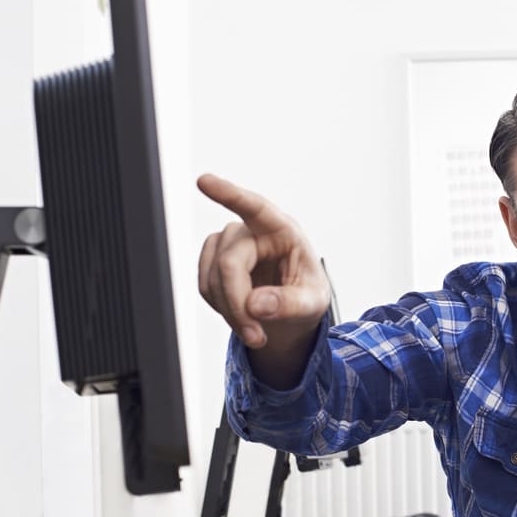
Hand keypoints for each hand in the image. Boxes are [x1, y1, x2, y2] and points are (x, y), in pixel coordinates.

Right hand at [197, 173, 330, 385]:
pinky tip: (240, 312)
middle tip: (255, 335)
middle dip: (237, 305)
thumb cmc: (307, 295)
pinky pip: (204, 286)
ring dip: (230, 311)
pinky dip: (221, 308)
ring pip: (212, 277)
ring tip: (255, 328)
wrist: (293, 308)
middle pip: (229, 263)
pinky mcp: (213, 258)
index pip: (255, 207)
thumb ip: (290, 304)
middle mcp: (253, 231)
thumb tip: (256, 305)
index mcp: (283, 230)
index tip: (204, 181)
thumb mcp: (312, 303)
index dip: (229, 194)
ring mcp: (229, 243)